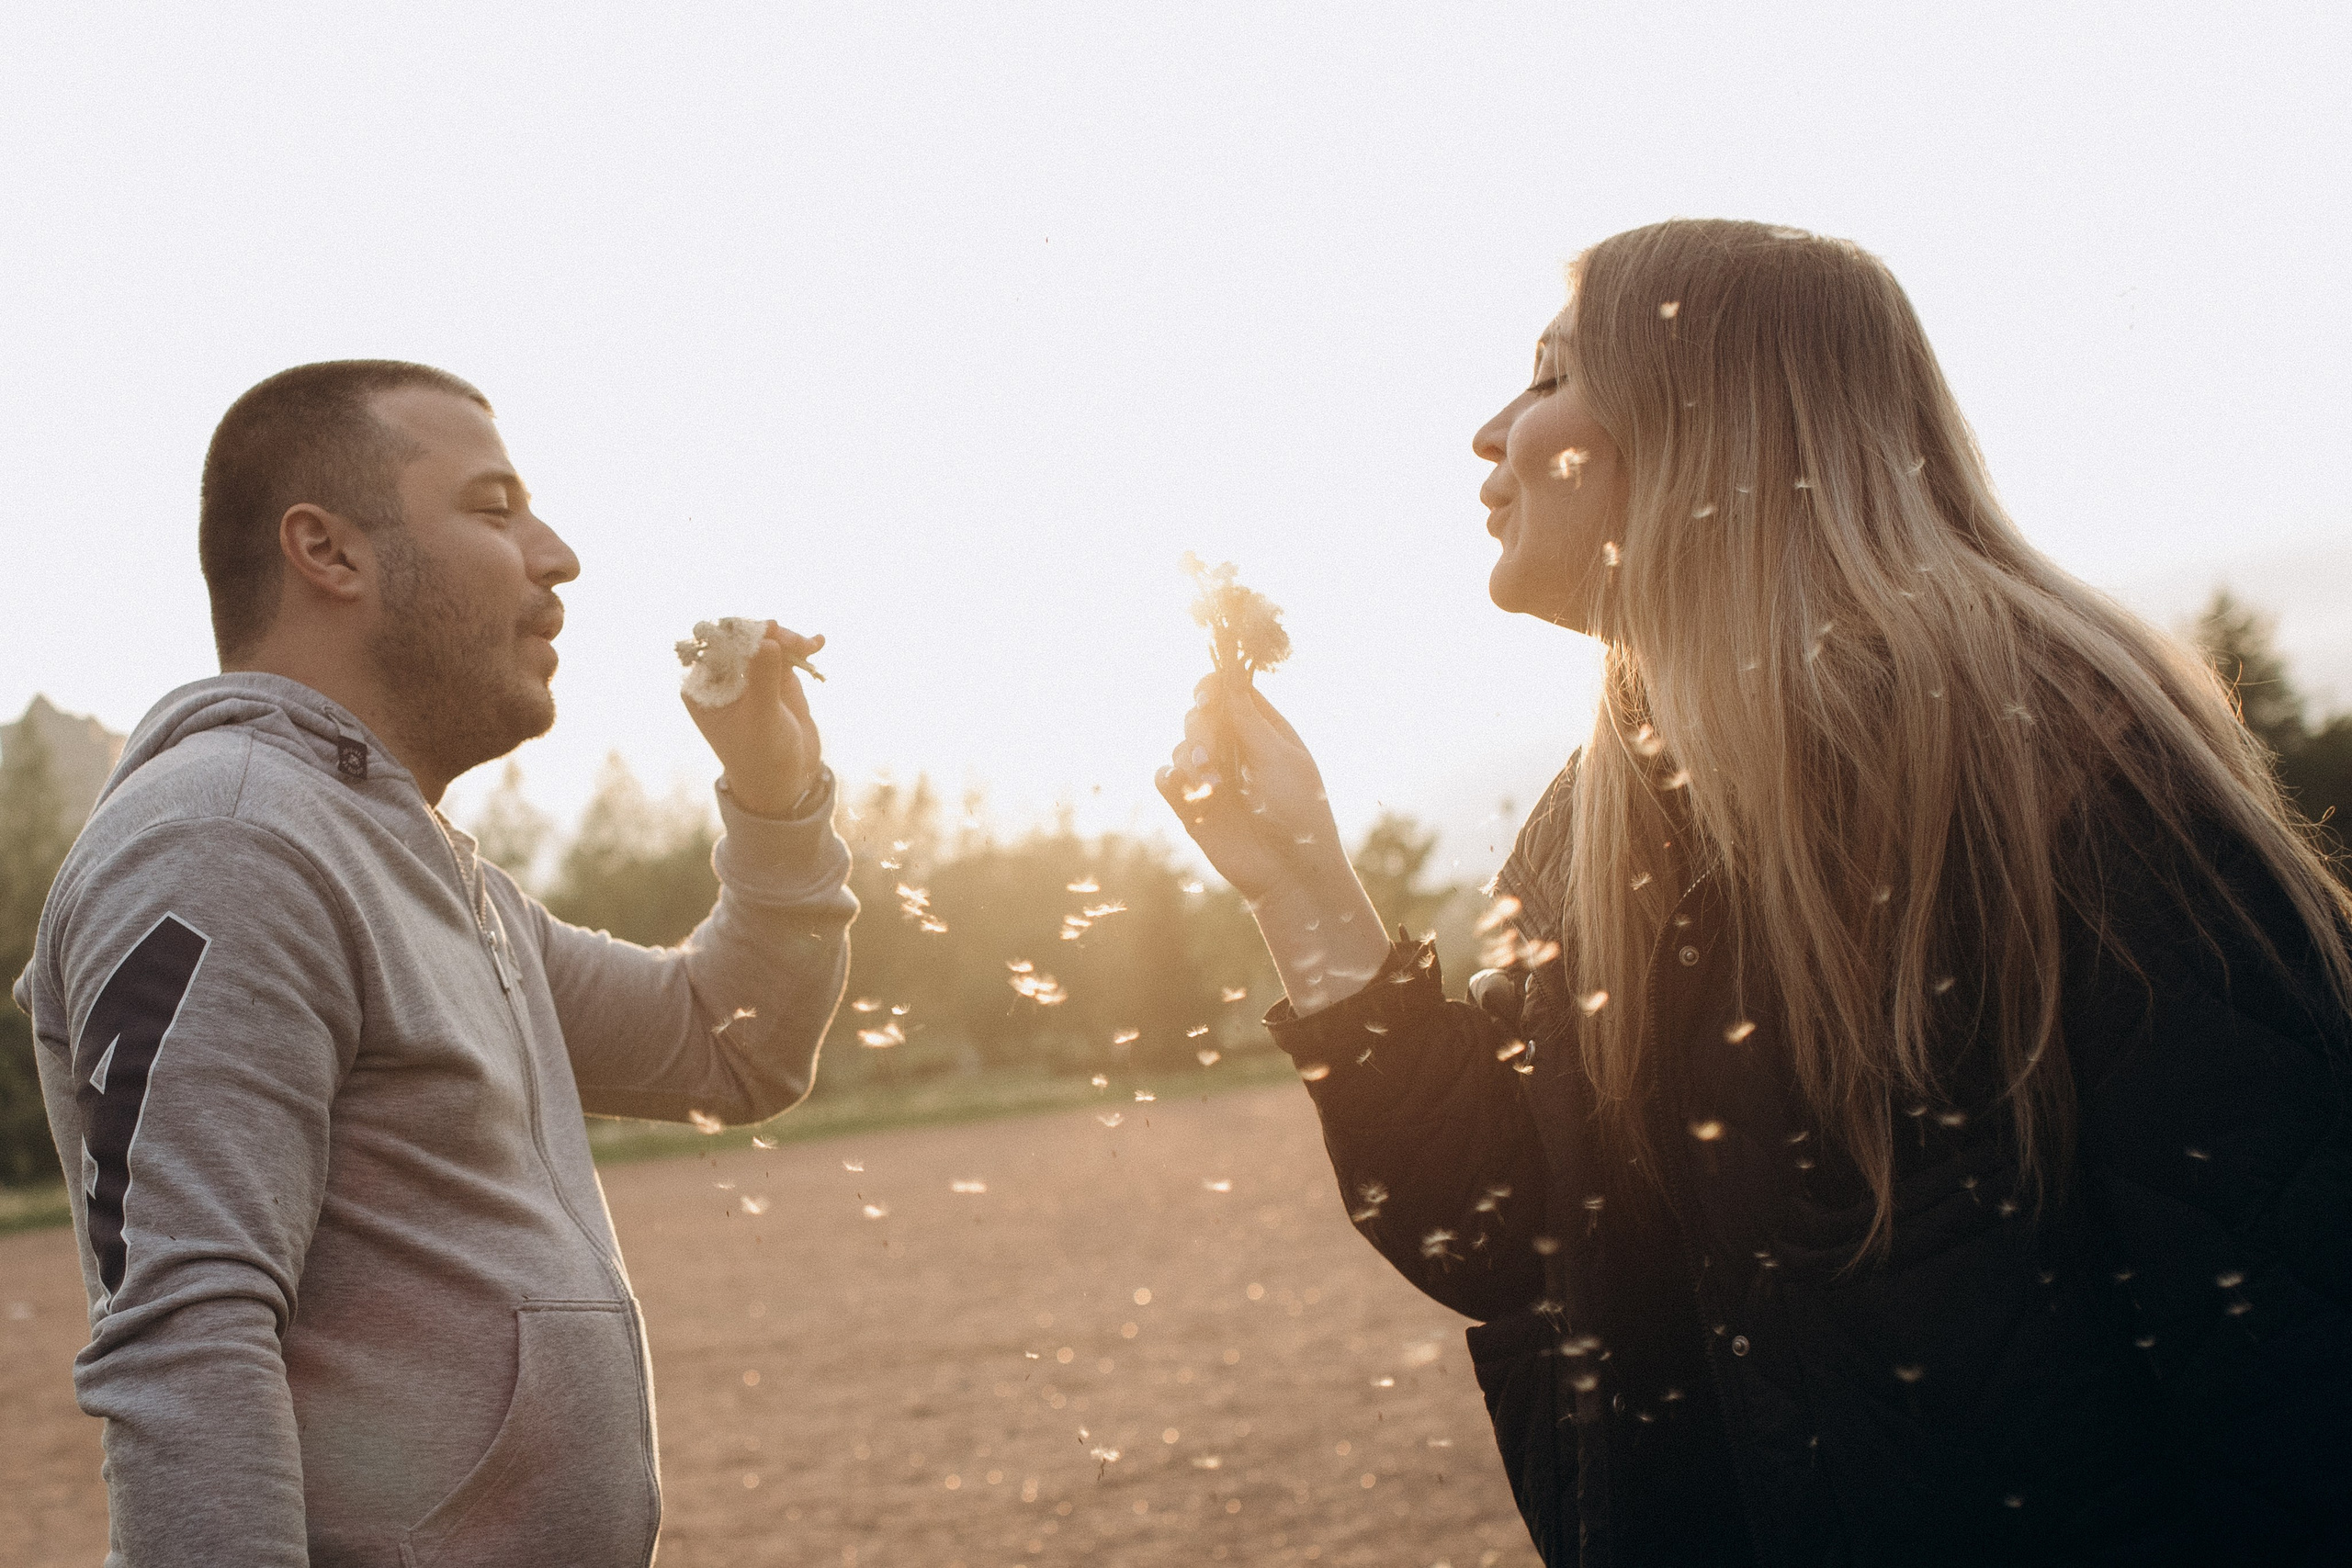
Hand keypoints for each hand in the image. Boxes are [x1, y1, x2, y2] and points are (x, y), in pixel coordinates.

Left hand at [683, 622, 823, 815]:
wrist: (786, 779)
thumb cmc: (764, 757)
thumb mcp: (763, 720)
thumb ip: (763, 680)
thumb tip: (768, 639)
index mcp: (703, 688)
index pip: (714, 646)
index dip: (740, 633)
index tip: (768, 632)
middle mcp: (722, 677)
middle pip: (741, 637)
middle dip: (769, 634)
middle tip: (795, 643)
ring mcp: (749, 675)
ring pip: (765, 640)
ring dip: (788, 639)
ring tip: (810, 647)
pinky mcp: (773, 677)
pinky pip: (784, 651)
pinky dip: (801, 646)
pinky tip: (819, 642)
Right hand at [1156, 670, 1386, 1012]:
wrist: (1291, 873)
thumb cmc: (1299, 813)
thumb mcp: (1279, 759)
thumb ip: (1247, 721)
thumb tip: (1225, 681)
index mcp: (1264, 733)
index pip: (1229, 694)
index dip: (1213, 687)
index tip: (1206, 696)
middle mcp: (1236, 751)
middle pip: (1199, 716)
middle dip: (1199, 730)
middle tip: (1210, 756)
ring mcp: (1213, 778)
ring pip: (1180, 746)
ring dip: (1189, 759)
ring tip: (1211, 786)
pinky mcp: (1193, 807)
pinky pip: (1165, 778)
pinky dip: (1169, 777)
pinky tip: (1186, 787)